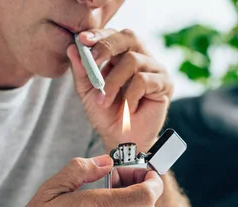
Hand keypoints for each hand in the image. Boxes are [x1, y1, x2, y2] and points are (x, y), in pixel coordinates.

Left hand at [67, 29, 173, 152]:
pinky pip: (143, 80)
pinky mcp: (165, 83)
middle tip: (93, 60)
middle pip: (128, 37)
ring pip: (132, 61)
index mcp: (122, 56)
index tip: (82, 40)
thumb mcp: (88, 92)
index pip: (113, 35)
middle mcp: (141, 57)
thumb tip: (72, 48)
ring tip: (104, 101)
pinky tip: (127, 109)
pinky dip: (130, 96)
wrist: (121, 140)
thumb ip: (81, 71)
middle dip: (107, 46)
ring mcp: (155, 69)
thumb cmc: (106, 116)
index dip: (99, 35)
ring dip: (113, 82)